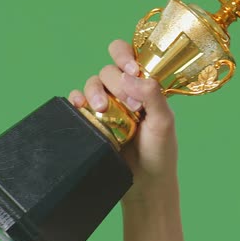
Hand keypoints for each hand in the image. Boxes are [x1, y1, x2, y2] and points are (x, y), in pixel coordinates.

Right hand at [69, 38, 190, 240]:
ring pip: (92, 83)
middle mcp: (124, 92)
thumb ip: (153, 95)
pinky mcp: (92, 121)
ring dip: (94, 91)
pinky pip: (77, 102)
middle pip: (108, 69)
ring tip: (101, 110)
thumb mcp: (164, 123)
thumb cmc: (160, 153)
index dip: (126, 55)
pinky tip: (80, 107)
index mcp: (144, 85)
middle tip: (127, 103)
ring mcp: (107, 106)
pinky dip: (75, 100)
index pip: (130, 55)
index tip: (131, 69)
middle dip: (114, 81)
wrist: (144, 185)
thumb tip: (132, 76)